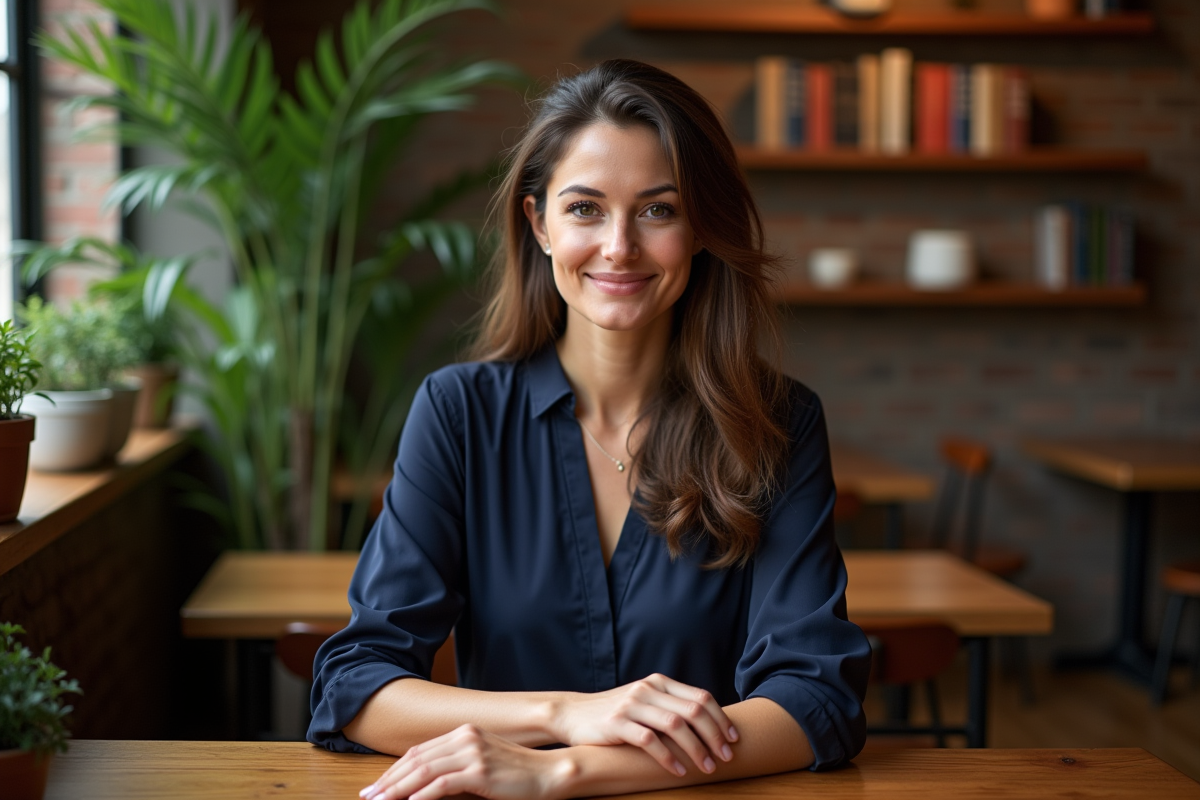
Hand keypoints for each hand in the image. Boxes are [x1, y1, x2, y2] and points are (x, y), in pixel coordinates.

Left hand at [360, 724, 569, 799]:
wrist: (547, 772)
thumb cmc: (516, 772)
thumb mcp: (482, 761)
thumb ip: (455, 765)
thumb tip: (424, 782)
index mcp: (463, 733)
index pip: (419, 752)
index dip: (394, 770)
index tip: (377, 787)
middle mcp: (465, 737)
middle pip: (416, 760)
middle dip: (389, 781)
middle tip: (369, 797)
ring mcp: (472, 752)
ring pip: (424, 771)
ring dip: (398, 789)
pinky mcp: (480, 771)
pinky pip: (442, 784)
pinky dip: (422, 795)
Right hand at [550, 673, 737, 776]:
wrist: (572, 714)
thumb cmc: (614, 713)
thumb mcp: (644, 701)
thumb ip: (669, 706)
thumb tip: (707, 725)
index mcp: (659, 683)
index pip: (700, 696)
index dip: (721, 718)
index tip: (733, 738)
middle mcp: (648, 689)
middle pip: (693, 710)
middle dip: (715, 735)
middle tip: (725, 757)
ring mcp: (632, 705)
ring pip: (676, 724)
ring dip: (696, 748)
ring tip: (706, 767)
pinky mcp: (617, 723)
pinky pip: (650, 740)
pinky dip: (668, 757)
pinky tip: (678, 771)